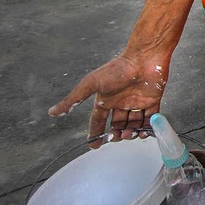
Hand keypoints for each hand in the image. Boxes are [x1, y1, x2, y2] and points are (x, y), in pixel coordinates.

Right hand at [49, 52, 172, 143]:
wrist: (144, 58)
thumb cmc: (117, 69)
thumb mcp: (90, 85)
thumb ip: (73, 100)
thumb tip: (52, 112)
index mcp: (106, 99)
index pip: (98, 119)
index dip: (96, 132)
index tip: (94, 145)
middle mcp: (121, 102)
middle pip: (118, 124)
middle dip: (117, 134)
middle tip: (117, 138)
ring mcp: (137, 102)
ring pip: (133, 123)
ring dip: (131, 132)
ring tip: (130, 134)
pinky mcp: (152, 101)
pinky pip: (150, 118)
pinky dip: (147, 127)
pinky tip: (144, 132)